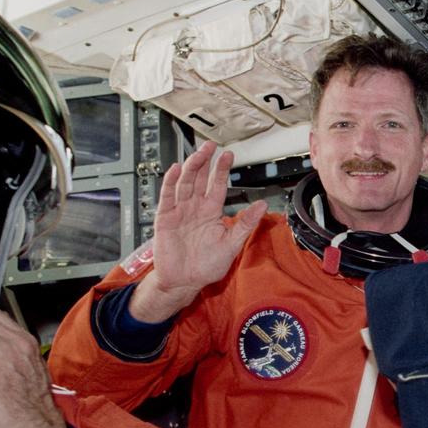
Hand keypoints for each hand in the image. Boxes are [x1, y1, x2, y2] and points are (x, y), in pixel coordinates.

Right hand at [130, 140, 266, 322]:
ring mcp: (179, 211)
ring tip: (198, 154)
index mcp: (211, 212)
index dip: (221, 170)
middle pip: (199, 179)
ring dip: (191, 167)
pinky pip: (167, 197)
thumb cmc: (207, 265)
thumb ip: (246, 224)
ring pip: (184, 184)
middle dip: (205, 162)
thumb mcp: (232, 244)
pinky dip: (170, 183)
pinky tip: (176, 170)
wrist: (185, 281)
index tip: (228, 155)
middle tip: (210, 146)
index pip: (217, 185)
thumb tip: (263, 206)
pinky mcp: (165, 218)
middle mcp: (195, 208)